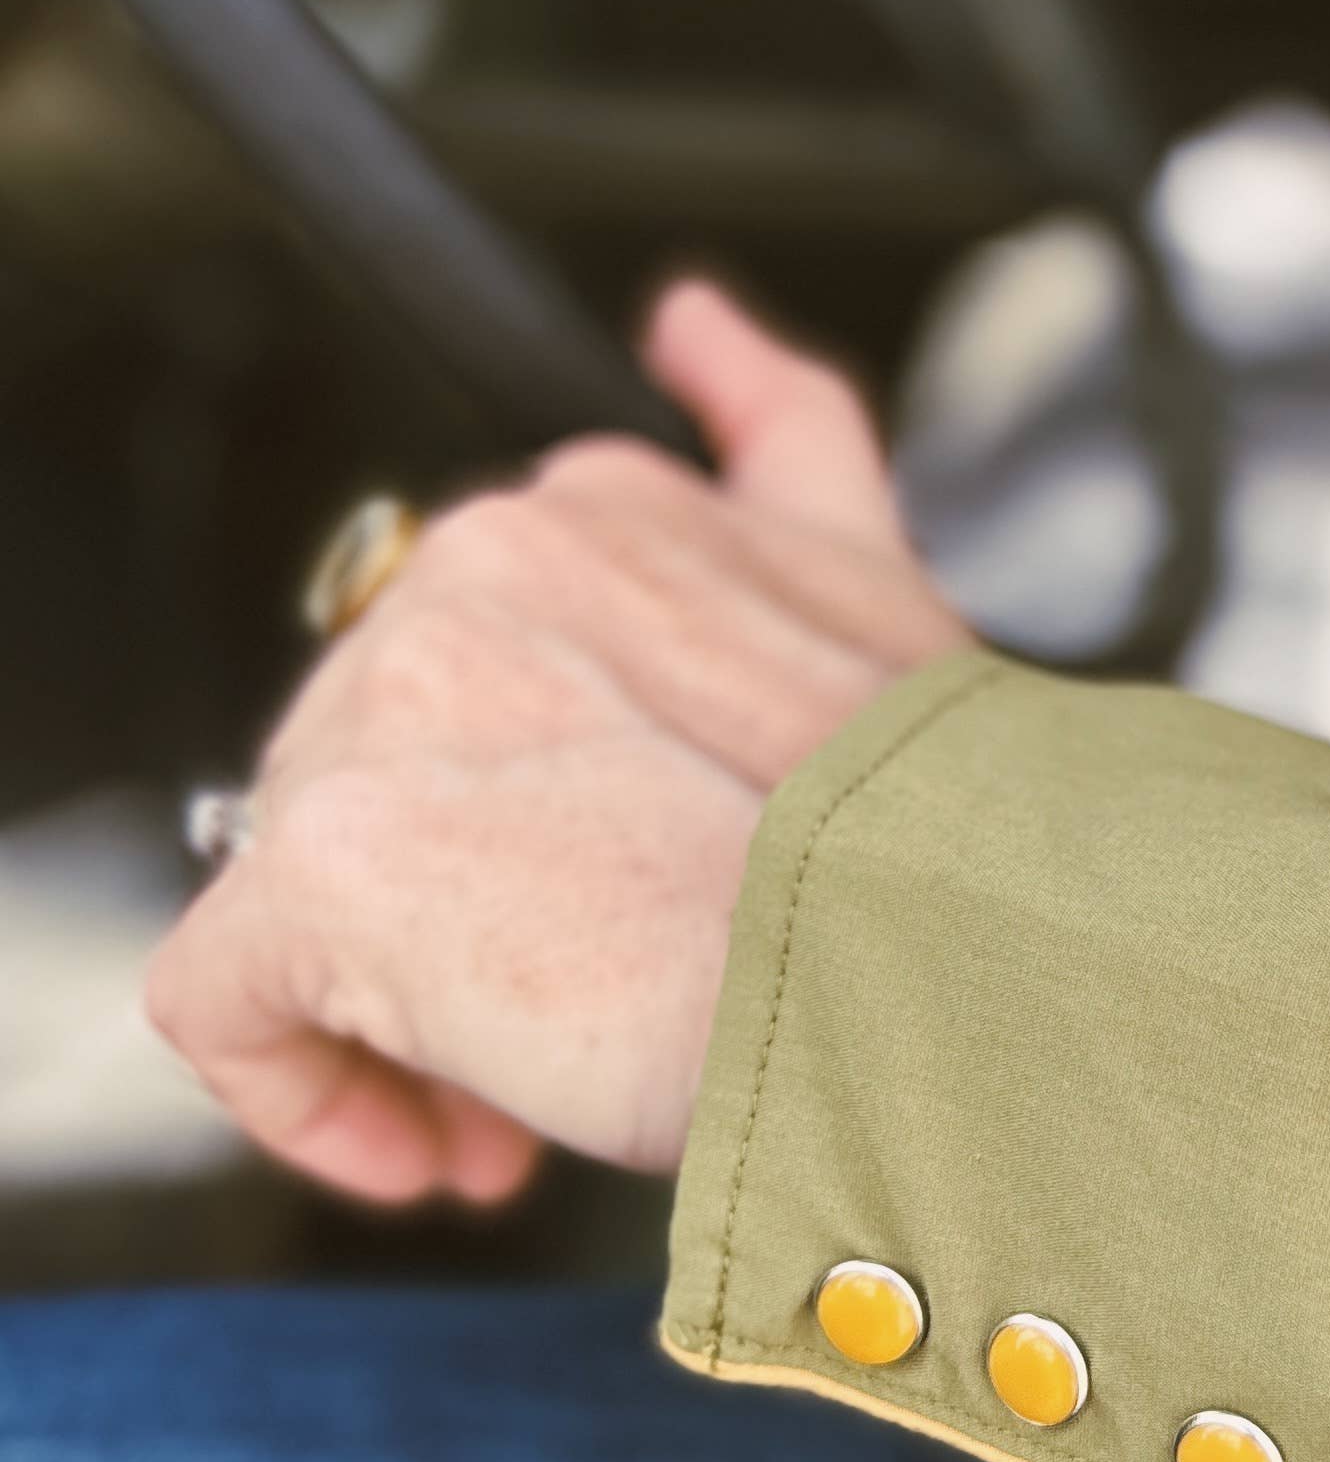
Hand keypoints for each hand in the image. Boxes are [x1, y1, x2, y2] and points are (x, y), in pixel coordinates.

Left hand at [145, 282, 969, 1205]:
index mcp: (601, 508)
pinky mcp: (336, 857)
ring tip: (544, 1102)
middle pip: (381, 774)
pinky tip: (450, 1140)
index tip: (616, 903)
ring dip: (406, 1007)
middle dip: (468, 910)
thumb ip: (778, 436)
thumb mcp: (880, 590)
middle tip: (594, 1027)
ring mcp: (404, 696)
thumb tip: (689, 321)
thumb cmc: (949, 828)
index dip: (536, 804)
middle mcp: (490, 561)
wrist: (972, 971)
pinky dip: (311, 1091)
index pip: (478, 664)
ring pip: (307, 878)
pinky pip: (226, 993)